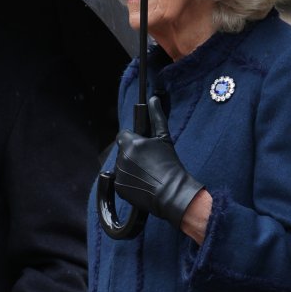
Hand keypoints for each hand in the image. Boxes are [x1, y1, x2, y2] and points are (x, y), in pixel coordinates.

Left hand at [114, 96, 206, 232]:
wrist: (172, 192)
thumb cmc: (170, 164)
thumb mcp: (164, 138)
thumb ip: (156, 117)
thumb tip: (153, 99)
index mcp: (130, 143)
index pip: (123, 135)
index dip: (132, 140)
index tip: (142, 147)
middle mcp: (122, 157)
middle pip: (122, 151)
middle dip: (132, 154)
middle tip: (148, 162)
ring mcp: (119, 173)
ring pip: (121, 165)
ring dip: (130, 167)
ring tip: (146, 173)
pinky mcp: (119, 187)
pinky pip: (120, 180)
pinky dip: (128, 181)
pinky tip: (142, 182)